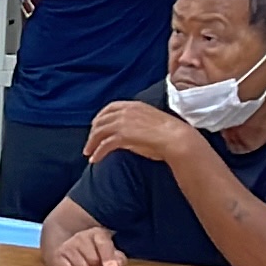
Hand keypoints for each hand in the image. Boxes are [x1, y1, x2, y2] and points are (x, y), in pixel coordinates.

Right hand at [45, 224, 125, 265]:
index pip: (103, 244)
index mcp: (97, 233)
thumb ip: (118, 259)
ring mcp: (68, 246)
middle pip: (93, 261)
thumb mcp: (110, 252)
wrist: (70, 246)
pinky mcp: (57, 257)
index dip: (109, 258)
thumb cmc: (96, 252)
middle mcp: (81, 237)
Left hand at [85, 99, 199, 165]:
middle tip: (90, 143)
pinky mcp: (122, 136)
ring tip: (89, 153)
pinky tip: (95, 159)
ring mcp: (123, 123)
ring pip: (99, 132)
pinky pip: (104, 145)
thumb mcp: (148, 121)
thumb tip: (122, 133)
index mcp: (133, 105)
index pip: (109, 108)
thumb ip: (134, 123)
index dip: (100, 118)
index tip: (95, 127)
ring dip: (91, 143)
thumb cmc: (169, 133)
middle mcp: (126, 111)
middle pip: (101, 120)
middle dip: (93, 132)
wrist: (177, 138)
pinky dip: (97, 152)